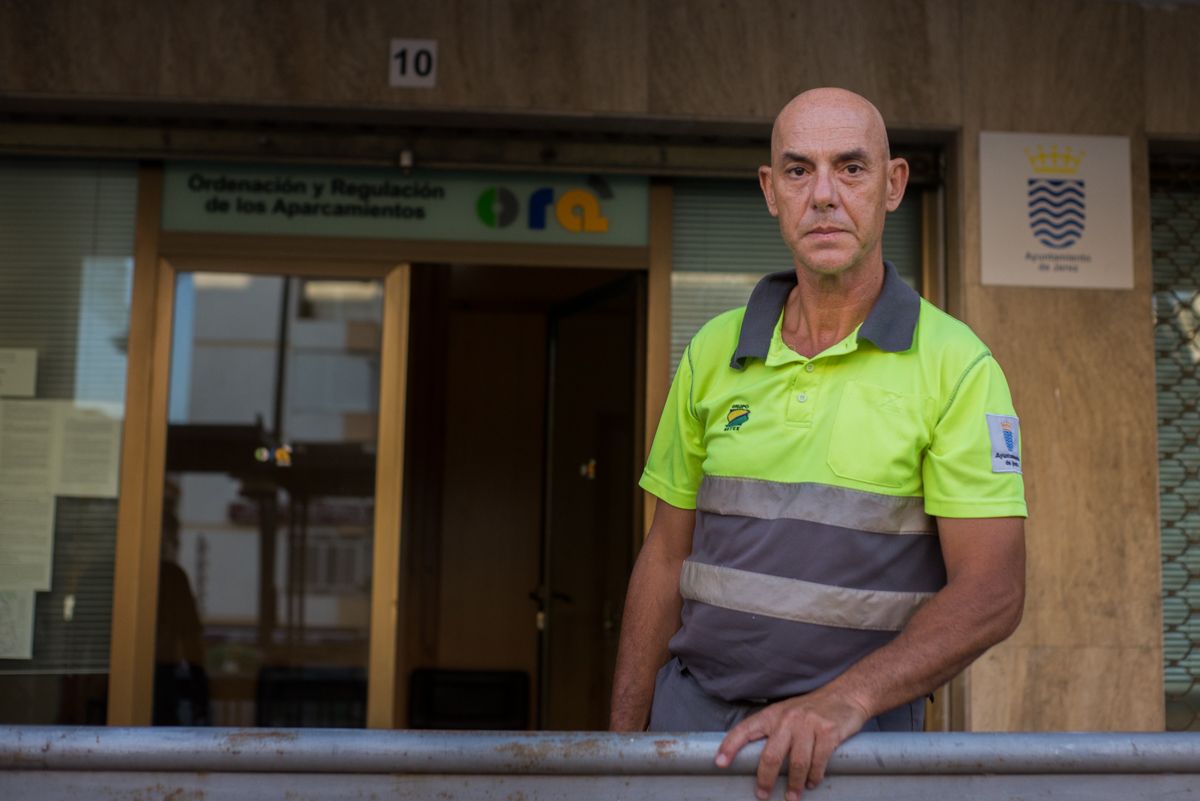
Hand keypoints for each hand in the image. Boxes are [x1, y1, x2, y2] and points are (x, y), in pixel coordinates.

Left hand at [714, 690, 869, 800]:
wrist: (845, 695)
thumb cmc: (810, 709)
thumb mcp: (786, 713)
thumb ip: (771, 731)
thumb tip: (752, 758)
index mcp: (772, 714)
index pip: (745, 730)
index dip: (730, 746)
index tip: (719, 763)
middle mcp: (788, 718)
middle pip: (771, 755)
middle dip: (765, 779)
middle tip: (762, 794)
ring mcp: (808, 725)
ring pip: (796, 764)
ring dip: (794, 785)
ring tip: (792, 797)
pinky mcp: (828, 732)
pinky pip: (818, 762)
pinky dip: (814, 777)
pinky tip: (811, 783)